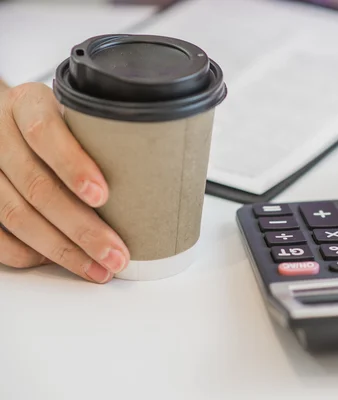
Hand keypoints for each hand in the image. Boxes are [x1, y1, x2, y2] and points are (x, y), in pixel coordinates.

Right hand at [0, 81, 129, 282]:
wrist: (3, 119)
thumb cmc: (55, 121)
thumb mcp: (75, 114)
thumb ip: (101, 136)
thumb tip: (158, 176)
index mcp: (27, 105)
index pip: (45, 132)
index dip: (73, 166)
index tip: (103, 195)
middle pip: (36, 185)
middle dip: (80, 227)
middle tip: (115, 252)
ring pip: (15, 215)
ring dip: (60, 249)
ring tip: (98, 268)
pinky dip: (25, 253)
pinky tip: (57, 262)